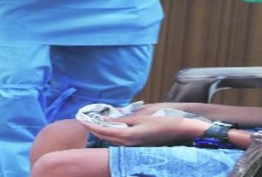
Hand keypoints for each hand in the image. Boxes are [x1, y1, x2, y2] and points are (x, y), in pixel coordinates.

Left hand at [82, 114, 208, 146]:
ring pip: (111, 139)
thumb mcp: (141, 116)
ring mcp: (133, 146)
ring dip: (101, 131)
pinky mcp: (137, 145)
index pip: (103, 131)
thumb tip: (109, 117)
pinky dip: (111, 133)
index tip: (81, 118)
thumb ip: (124, 118)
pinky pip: (119, 140)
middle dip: (93, 128)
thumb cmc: (162, 121)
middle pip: (105, 137)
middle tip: (84, 119)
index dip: (91, 124)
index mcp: (128, 135)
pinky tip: (109, 128)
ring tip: (93, 122)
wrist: (180, 131)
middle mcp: (128, 144)